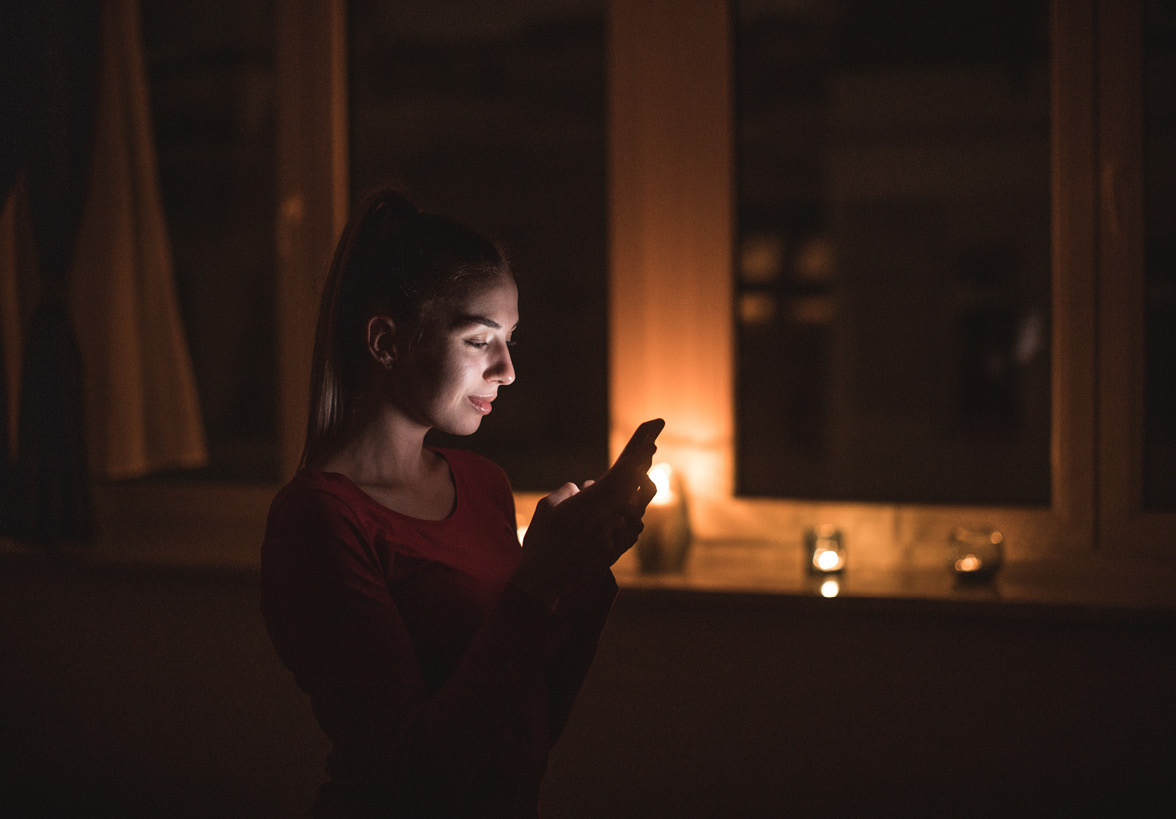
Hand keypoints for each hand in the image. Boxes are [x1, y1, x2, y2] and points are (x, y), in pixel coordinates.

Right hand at [512, 420, 662, 604]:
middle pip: (637, 489)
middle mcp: (607, 520)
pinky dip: (630, 517)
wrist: (543, 578)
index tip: (651, 444)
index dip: (637, 457)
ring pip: (638, 508)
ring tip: (632, 482)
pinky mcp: (617, 552)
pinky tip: (625, 513)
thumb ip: (569, 491)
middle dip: (643, 468)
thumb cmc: (541, 538)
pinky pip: (633, 528)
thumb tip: (585, 487)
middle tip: (649, 450)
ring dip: (634, 494)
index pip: (621, 475)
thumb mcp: (548, 506)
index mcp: (590, 504)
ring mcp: (615, 537)